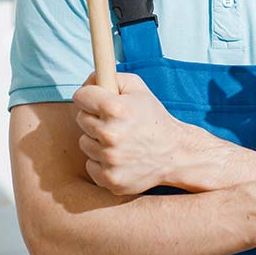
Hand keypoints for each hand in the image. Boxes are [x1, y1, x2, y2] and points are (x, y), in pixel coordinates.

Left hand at [72, 72, 191, 195]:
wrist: (175, 153)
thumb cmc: (154, 119)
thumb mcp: (138, 88)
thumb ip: (110, 76)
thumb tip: (88, 80)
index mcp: (115, 108)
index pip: (80, 97)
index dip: (89, 97)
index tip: (97, 102)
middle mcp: (110, 134)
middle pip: (81, 119)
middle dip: (95, 118)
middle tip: (116, 122)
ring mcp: (109, 159)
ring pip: (85, 143)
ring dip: (98, 141)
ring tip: (120, 140)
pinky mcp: (110, 179)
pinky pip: (91, 165)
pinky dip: (102, 162)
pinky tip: (120, 157)